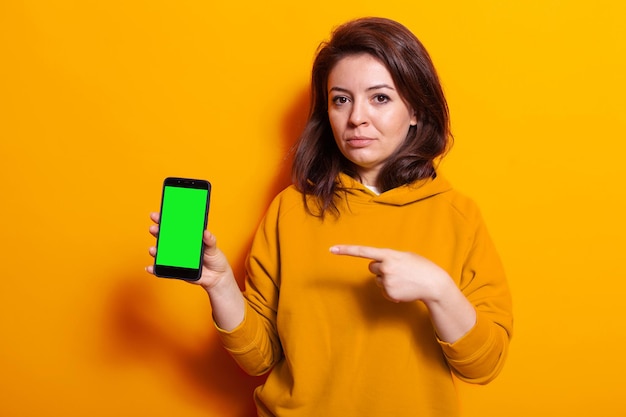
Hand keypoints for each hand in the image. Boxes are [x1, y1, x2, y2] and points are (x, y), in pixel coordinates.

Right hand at [147, 212, 233, 290]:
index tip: (159, 214)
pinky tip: (151, 267)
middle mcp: (179, 246)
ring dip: (155, 250)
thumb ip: (210, 240)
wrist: (217, 277)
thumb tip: (205, 232)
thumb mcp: (214, 247)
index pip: (175, 226)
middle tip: (153, 228)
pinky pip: (163, 269)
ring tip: (153, 249)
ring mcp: (176, 258)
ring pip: (162, 252)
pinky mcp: (176, 270)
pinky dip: (155, 268)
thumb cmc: (215, 259)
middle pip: (165, 237)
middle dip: (157, 231)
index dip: (166, 219)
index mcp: (188, 237)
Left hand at [329, 245, 450, 303]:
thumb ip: (389, 258)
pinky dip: (392, 290)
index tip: (332, 249)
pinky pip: (384, 291)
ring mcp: (386, 281)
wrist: (433, 284)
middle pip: (372, 268)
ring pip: (378, 280)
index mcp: (388, 254)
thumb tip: (378, 265)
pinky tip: (404, 288)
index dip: (346, 250)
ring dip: (387, 280)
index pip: (363, 251)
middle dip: (380, 269)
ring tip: (403, 280)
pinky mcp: (389, 293)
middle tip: (397, 270)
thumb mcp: (405, 256)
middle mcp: (385, 267)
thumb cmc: (420, 267)